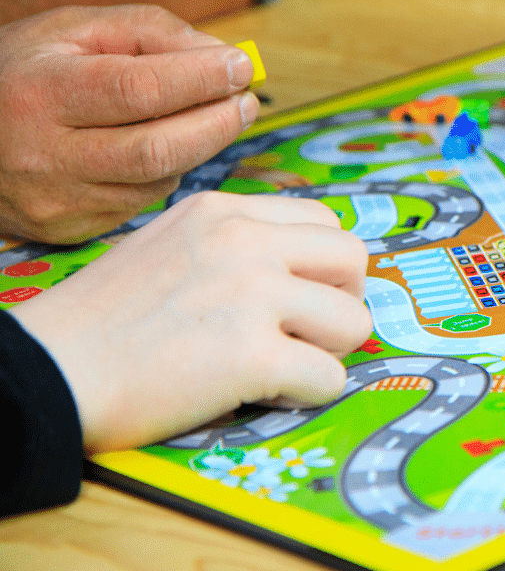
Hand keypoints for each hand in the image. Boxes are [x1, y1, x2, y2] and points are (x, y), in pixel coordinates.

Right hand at [0, 5, 258, 242]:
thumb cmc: (27, 72)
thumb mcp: (75, 31)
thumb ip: (150, 33)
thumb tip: (220, 57)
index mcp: (42, 92)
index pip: (140, 90)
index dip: (201, 80)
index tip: (240, 67)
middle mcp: (46, 154)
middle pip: (159, 149)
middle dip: (218, 123)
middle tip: (246, 101)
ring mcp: (59, 200)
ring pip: (158, 182)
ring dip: (197, 149)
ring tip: (210, 118)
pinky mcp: (71, 229)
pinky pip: (142, 203)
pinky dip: (165, 174)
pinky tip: (161, 149)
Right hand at [9, 191, 372, 452]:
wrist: (49, 370)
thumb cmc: (104, 321)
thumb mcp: (170, 245)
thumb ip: (235, 245)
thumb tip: (304, 271)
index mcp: (224, 211)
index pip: (325, 220)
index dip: (325, 267)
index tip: (301, 297)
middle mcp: (245, 242)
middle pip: (355, 260)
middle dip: (341, 302)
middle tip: (306, 333)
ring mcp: (252, 295)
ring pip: (355, 322)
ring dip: (327, 352)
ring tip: (278, 364)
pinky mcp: (252, 355)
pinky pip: (331, 379)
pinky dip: (307, 394)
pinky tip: (261, 392)